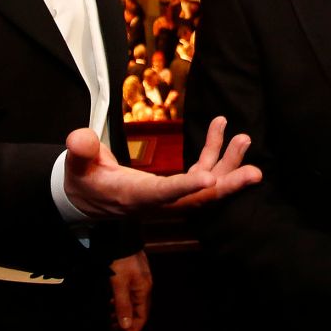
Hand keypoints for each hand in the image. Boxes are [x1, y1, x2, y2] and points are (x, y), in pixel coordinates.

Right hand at [62, 115, 259, 218]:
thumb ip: (80, 151)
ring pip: (205, 186)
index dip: (185, 188)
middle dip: (227, 187)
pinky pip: (200, 171)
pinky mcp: (174, 187)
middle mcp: (158, 202)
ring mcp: (169, 197)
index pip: (162, 194)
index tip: (209, 177)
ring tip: (244, 139)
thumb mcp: (76, 166)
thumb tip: (79, 138)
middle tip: (254, 173)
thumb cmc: (82, 179)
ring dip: (228, 164)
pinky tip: (221, 128)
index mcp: (133, 197)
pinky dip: (213, 152)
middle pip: (197, 199)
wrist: (87, 199)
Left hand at [108, 251, 151, 330]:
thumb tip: (126, 326)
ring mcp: (137, 280)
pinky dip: (118, 303)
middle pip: (137, 312)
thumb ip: (122, 305)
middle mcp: (143, 286)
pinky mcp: (130, 274)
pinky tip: (109, 305)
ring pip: (130, 303)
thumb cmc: (119, 259)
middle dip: (125, 325)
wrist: (119, 236)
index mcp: (144, 289)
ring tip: (107, 322)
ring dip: (120, 314)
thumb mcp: (118, 283)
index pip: (141, 317)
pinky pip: (126, 295)